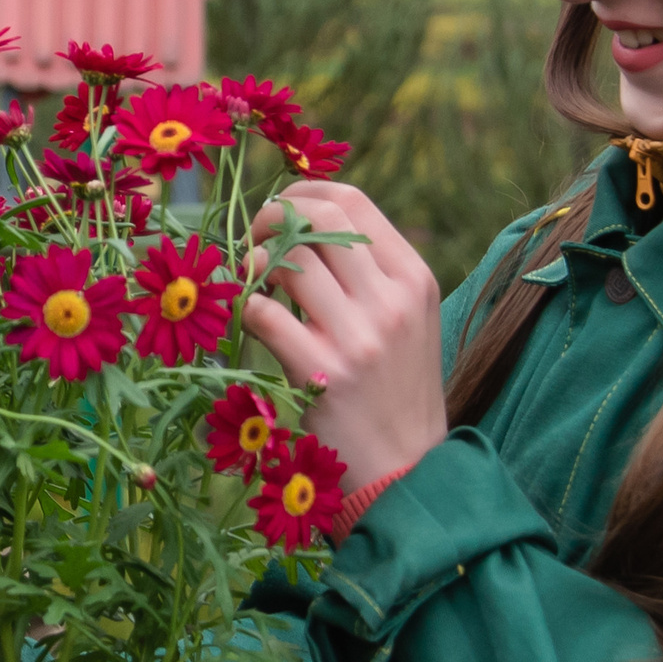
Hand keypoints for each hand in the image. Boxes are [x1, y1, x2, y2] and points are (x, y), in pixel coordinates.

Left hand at [242, 181, 448, 491]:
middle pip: (319, 220)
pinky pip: (265, 314)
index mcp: (414, 279)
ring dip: (258, 262)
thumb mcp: (408, 320)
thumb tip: (304, 223)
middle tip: (256, 237)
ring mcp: (358, 336)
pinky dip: (248, 307)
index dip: (305, 192)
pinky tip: (254, 316)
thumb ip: (370, 273)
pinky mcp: (323, 372)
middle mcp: (391, 300)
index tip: (282, 206)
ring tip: (256, 280)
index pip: (353, 202)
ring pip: (289, 261)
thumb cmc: (397, 389)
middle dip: (274, 216)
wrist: (406, 469)